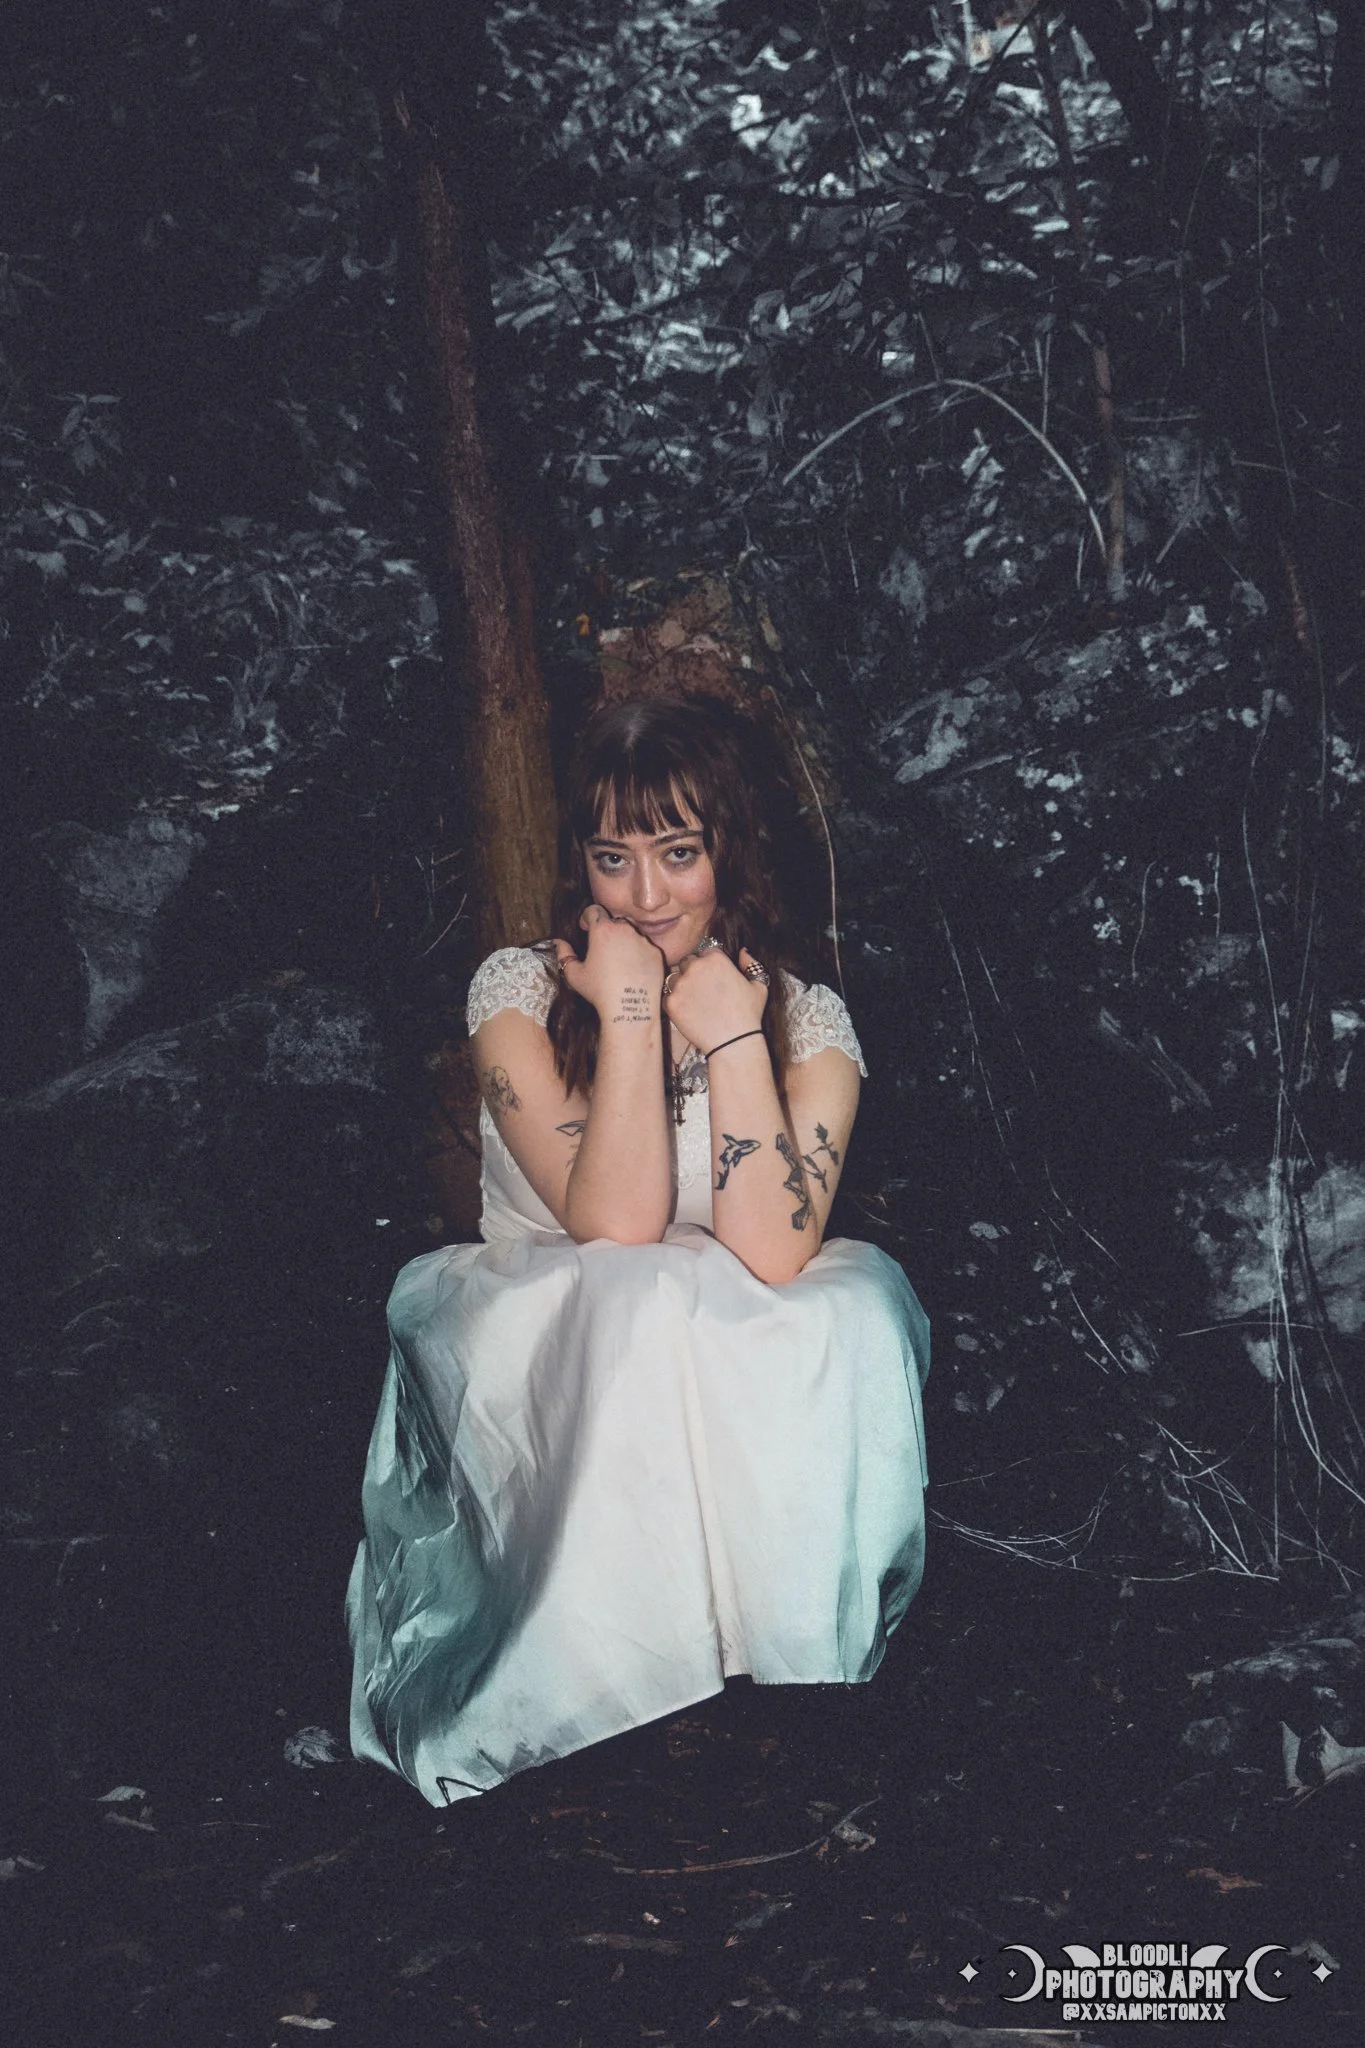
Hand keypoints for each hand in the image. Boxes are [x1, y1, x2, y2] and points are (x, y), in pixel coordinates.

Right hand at [553, 904, 664, 1022]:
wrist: (630, 1008)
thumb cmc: (599, 991)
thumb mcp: (574, 974)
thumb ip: (564, 955)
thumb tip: (558, 942)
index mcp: (602, 930)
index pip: (594, 910)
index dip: (587, 917)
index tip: (585, 928)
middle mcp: (625, 930)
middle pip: (614, 921)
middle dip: (606, 930)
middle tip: (601, 947)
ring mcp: (643, 941)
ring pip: (631, 933)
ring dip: (623, 941)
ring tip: (617, 962)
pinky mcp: (656, 953)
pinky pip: (645, 947)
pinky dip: (638, 953)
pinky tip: (631, 970)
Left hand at [662, 944, 766, 1053]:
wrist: (733, 1042)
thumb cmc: (748, 1015)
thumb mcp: (758, 986)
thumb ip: (750, 964)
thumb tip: (743, 951)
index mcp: (716, 959)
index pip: (705, 952)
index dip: (709, 964)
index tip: (713, 978)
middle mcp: (696, 967)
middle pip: (687, 962)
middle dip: (693, 972)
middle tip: (702, 990)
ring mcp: (681, 985)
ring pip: (674, 979)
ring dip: (681, 987)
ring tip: (695, 1003)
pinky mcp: (671, 1002)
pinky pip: (667, 997)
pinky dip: (675, 1004)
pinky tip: (688, 1013)